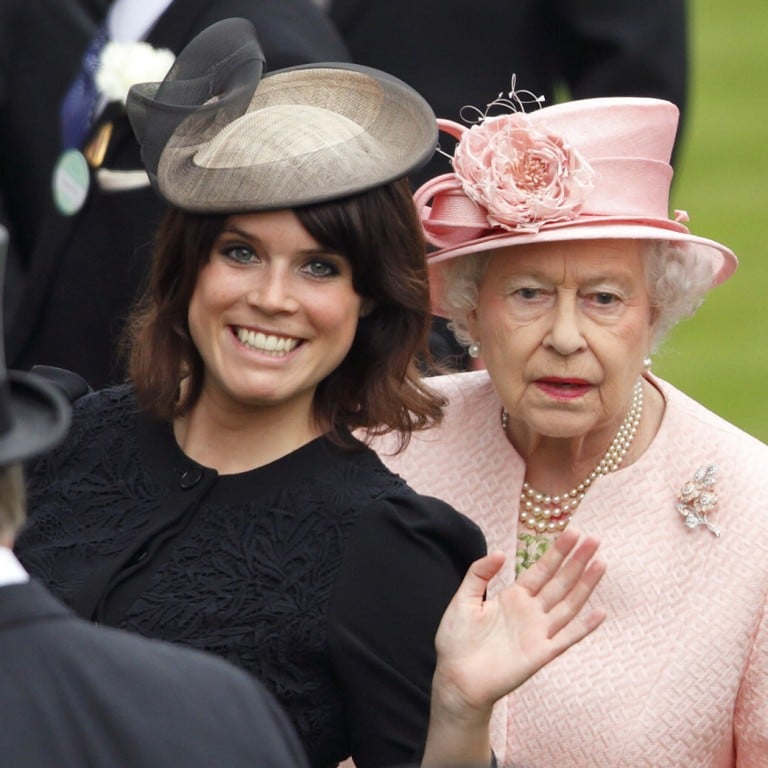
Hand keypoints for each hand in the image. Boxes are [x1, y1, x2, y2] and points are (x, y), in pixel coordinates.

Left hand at [432, 528, 605, 722]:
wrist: (456, 678)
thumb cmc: (457, 641)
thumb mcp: (464, 599)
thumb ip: (479, 574)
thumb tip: (500, 552)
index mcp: (513, 597)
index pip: (541, 570)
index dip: (557, 552)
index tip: (573, 533)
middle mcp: (530, 611)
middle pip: (559, 581)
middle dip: (576, 561)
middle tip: (594, 540)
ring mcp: (538, 632)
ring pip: (568, 604)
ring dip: (585, 585)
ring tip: (600, 563)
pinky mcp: (541, 653)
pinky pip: (567, 638)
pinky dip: (584, 627)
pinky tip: (600, 612)